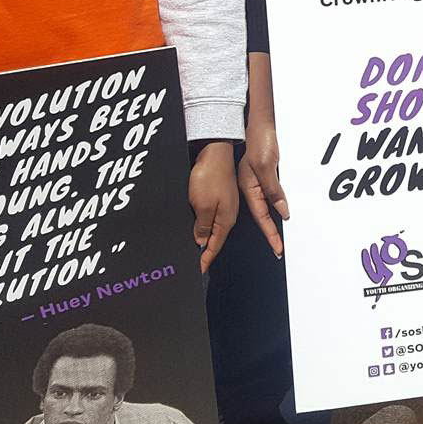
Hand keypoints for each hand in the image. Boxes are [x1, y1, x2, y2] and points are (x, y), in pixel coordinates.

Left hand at [188, 141, 238, 273]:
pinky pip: (210, 215)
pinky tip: (197, 226)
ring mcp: (223, 204)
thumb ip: (203, 226)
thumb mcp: (203, 206)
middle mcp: (227, 214)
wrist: (215, 152)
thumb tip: (201, 242)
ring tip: (195, 249)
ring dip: (203, 238)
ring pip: (211, 227)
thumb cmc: (211, 175)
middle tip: (195, 265)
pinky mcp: (218, 195)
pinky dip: (203, 224)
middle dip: (205, 252)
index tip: (198, 271)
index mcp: (226, 219)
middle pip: (214, 239)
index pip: (214, 246)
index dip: (205, 260)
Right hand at [240, 95, 288, 257]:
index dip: (270, 233)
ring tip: (278, 237)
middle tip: (278, 248)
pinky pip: (268, 195)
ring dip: (272, 221)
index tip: (278, 248)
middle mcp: (251, 187)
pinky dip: (274, 206)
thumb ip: (273, 189)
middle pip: (262, 215)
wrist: (259, 124)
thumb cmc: (260, 142)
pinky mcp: (261, 174)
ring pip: (265, 206)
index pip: (262, 217)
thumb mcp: (266, 166)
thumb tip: (282, 211)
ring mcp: (255, 181)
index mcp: (250, 188)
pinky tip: (279, 211)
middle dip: (270, 233)